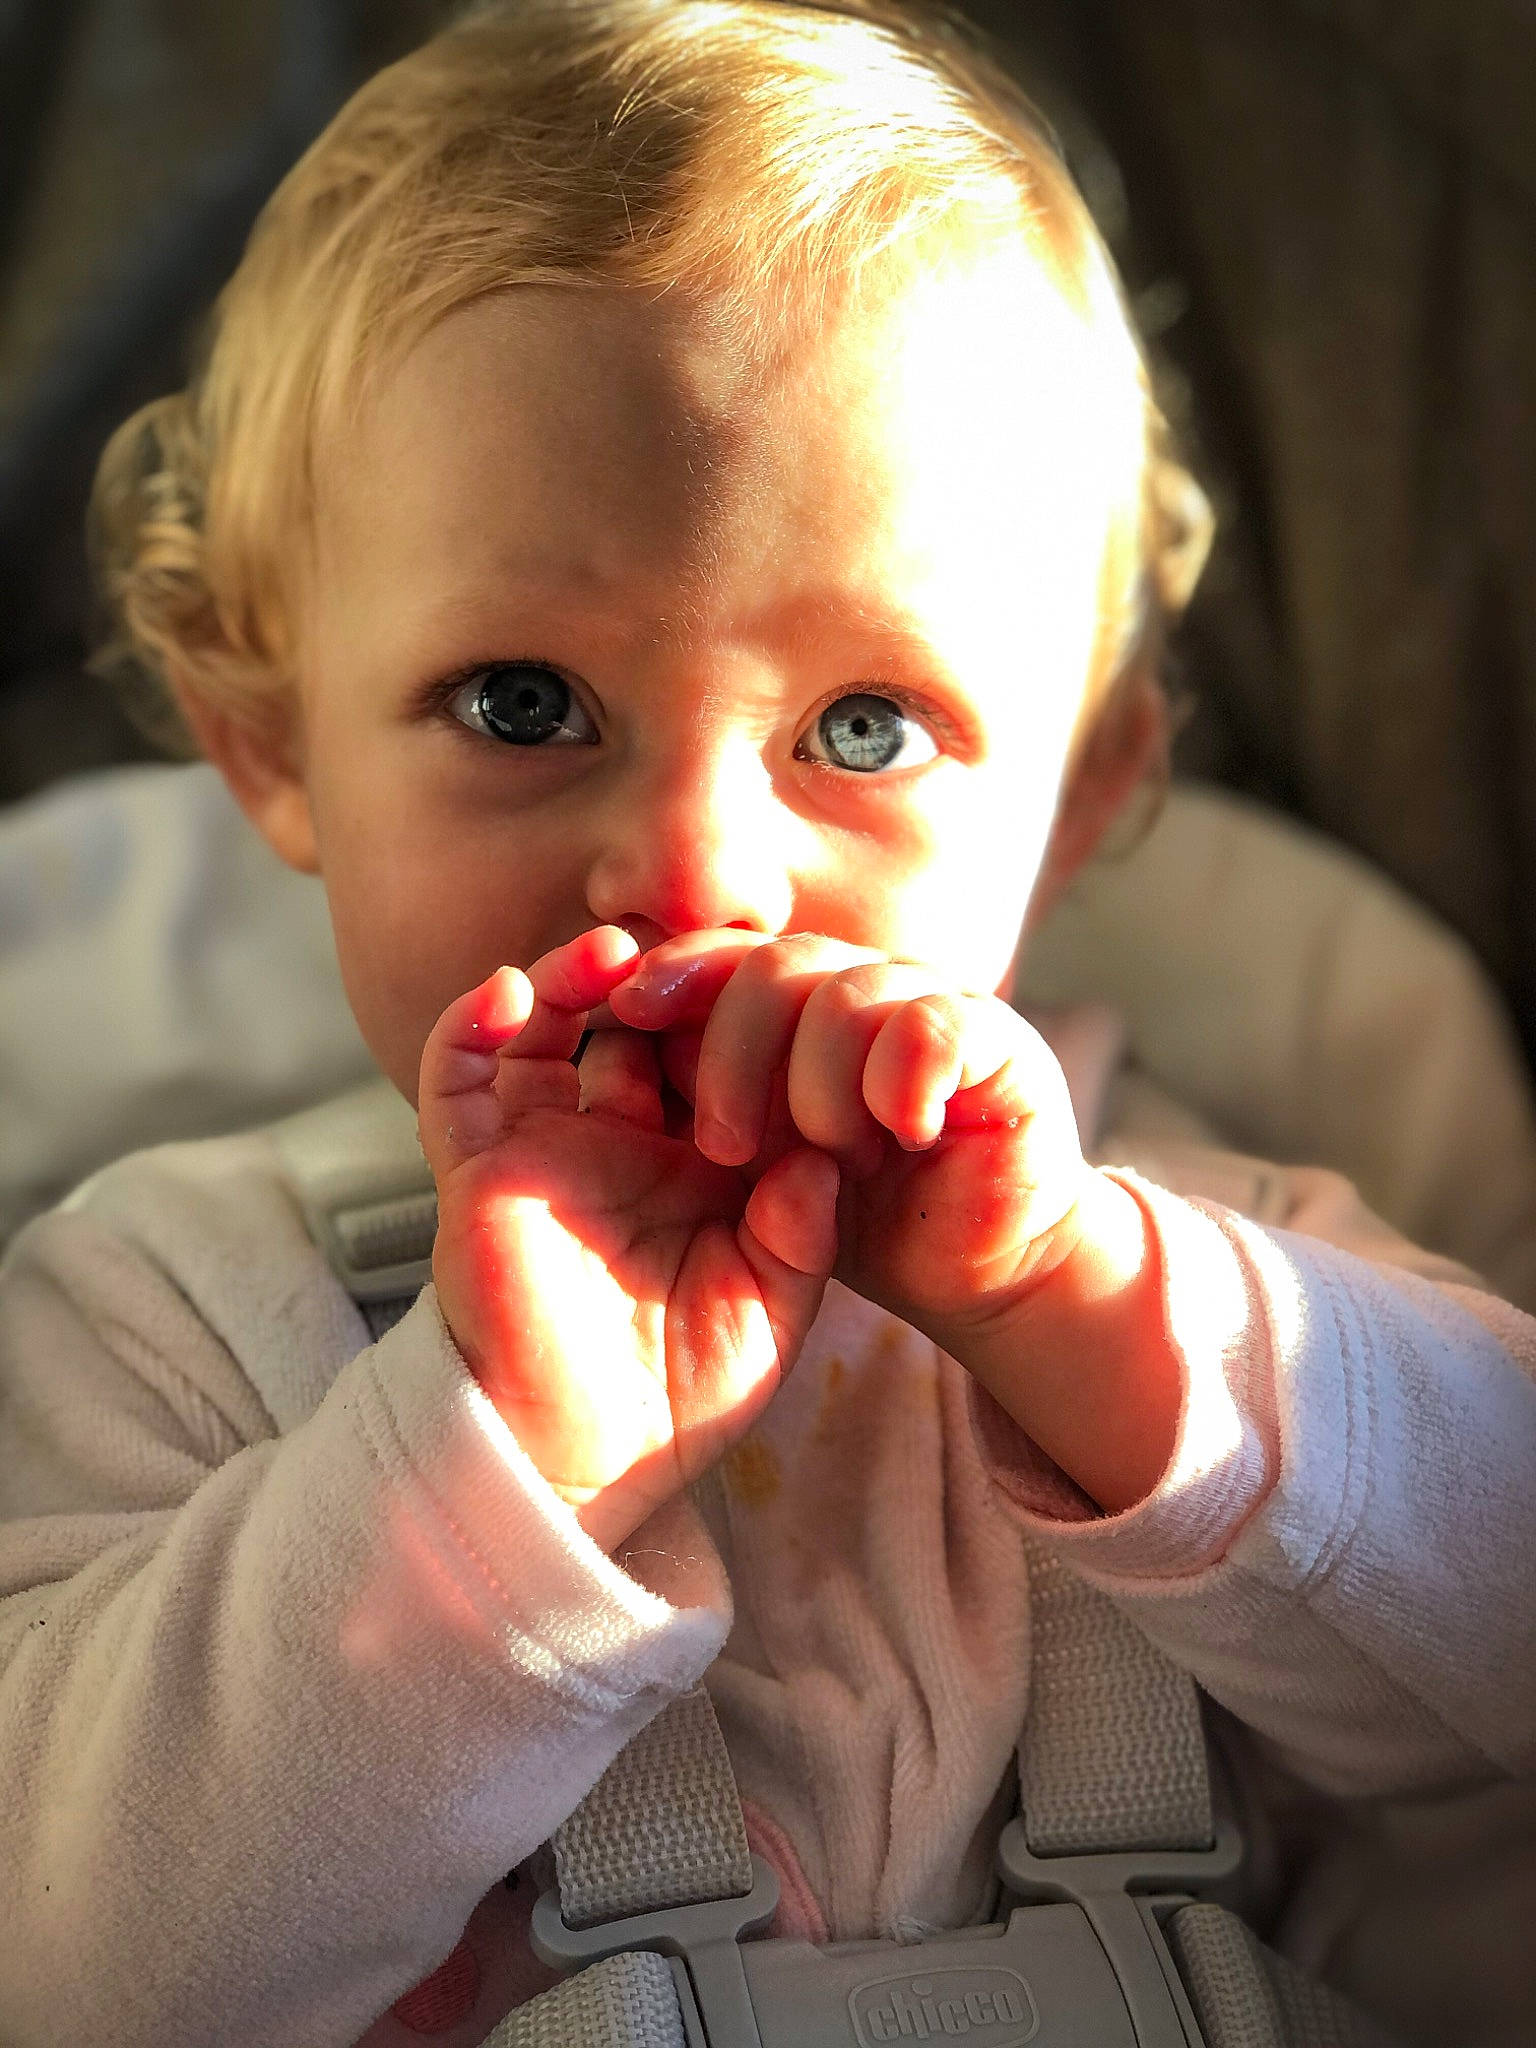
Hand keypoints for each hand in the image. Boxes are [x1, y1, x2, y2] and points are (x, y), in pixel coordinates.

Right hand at [417, 928, 838, 1553]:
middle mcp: (616, 1142)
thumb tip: (827, 1154)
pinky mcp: (477, 1168)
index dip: (739, 1017)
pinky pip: (456, 1079)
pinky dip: (470, 1024)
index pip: (714, 1056)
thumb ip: (802, 1232)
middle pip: (633, 1024)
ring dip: (572, 975)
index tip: (775, 993)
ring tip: (615, 953)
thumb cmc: (676, 1393)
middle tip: (698, 958)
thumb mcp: (770, 1308)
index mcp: (691, 1164)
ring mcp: (543, 1147)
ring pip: (545, 1026)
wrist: (578, 1460)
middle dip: (665, 982)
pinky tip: (509, 992)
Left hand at [609, 931, 1178, 1509]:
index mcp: (809, 1009)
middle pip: (775, 967)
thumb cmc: (870, 1218)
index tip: (627, 1008)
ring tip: (835, 1158)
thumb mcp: (769, 1165)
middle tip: (726, 1149)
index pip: (731, 953)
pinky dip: (903, 1081)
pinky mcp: (1002, 1046)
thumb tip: (626, 1042)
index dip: (678, 970)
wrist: (982, 1274)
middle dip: (732, 1056)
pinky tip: (904, 1135)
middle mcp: (870, 991)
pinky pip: (932, 1027)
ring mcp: (937, 1008)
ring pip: (846, 995)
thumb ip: (713, 1102)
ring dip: (818, 1088)